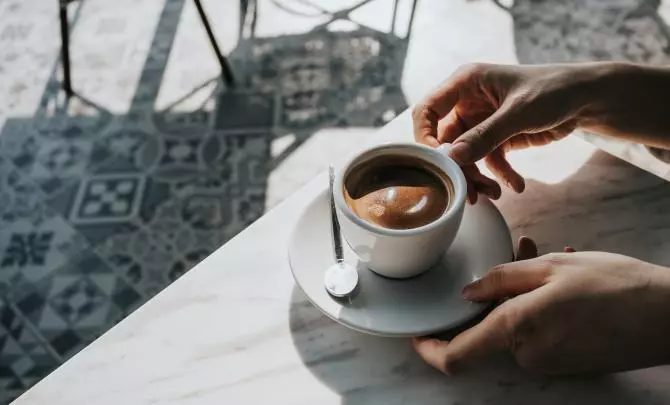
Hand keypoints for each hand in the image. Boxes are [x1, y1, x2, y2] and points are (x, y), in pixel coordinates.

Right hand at [413, 63, 593, 197]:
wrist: (585, 98)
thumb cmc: (553, 90)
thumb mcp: (519, 112)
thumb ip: (485, 135)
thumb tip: (453, 158)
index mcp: (465, 84)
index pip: (427, 110)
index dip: (425, 137)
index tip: (438, 162)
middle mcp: (467, 102)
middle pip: (445, 140)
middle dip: (457, 166)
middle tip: (468, 190)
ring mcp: (480, 121)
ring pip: (464, 155)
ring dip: (477, 176)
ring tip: (493, 193)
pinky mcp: (495, 137)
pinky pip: (486, 161)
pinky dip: (498, 175)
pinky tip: (516, 185)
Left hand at [413, 247, 669, 374]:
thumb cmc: (615, 286)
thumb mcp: (551, 268)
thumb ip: (502, 279)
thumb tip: (468, 293)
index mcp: (517, 330)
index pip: (456, 356)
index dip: (430, 349)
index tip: (419, 334)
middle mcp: (528, 354)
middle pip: (492, 325)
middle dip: (499, 290)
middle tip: (523, 252)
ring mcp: (549, 362)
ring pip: (517, 322)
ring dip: (526, 290)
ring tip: (554, 257)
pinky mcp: (567, 361)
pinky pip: (539, 330)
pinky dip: (542, 305)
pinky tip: (567, 277)